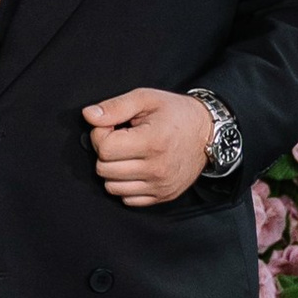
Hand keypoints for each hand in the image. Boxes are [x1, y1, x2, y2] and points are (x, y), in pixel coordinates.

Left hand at [84, 86, 213, 205]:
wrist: (209, 133)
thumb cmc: (176, 113)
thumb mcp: (146, 98)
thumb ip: (115, 107)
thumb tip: (89, 115)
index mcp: (153, 142)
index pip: (105, 148)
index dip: (100, 134)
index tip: (112, 126)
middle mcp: (157, 169)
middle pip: (104, 169)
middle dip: (106, 152)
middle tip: (120, 139)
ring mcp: (160, 186)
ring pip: (111, 186)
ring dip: (113, 170)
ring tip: (128, 153)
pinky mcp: (163, 196)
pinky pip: (127, 198)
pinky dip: (125, 184)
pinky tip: (135, 168)